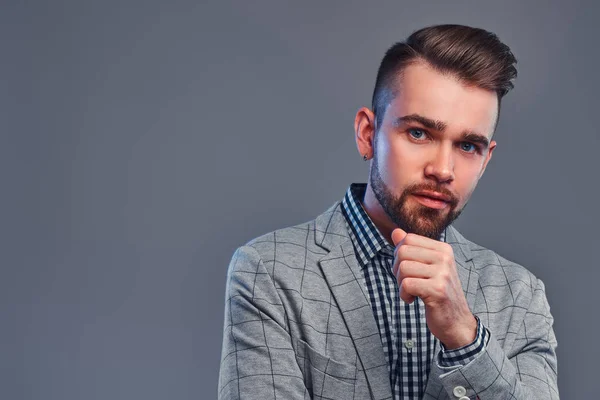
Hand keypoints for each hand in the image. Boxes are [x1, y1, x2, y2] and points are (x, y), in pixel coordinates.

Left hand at [391, 227, 476, 348]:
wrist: (456, 322)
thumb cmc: (438, 294)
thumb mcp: (426, 268)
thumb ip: (411, 249)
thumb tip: (395, 231)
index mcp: (443, 249)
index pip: (408, 239)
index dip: (399, 255)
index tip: (407, 270)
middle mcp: (444, 258)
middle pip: (402, 251)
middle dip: (397, 269)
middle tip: (406, 283)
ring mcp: (443, 273)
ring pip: (403, 268)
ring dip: (400, 284)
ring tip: (411, 292)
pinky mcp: (437, 290)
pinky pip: (406, 284)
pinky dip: (403, 295)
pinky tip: (412, 300)